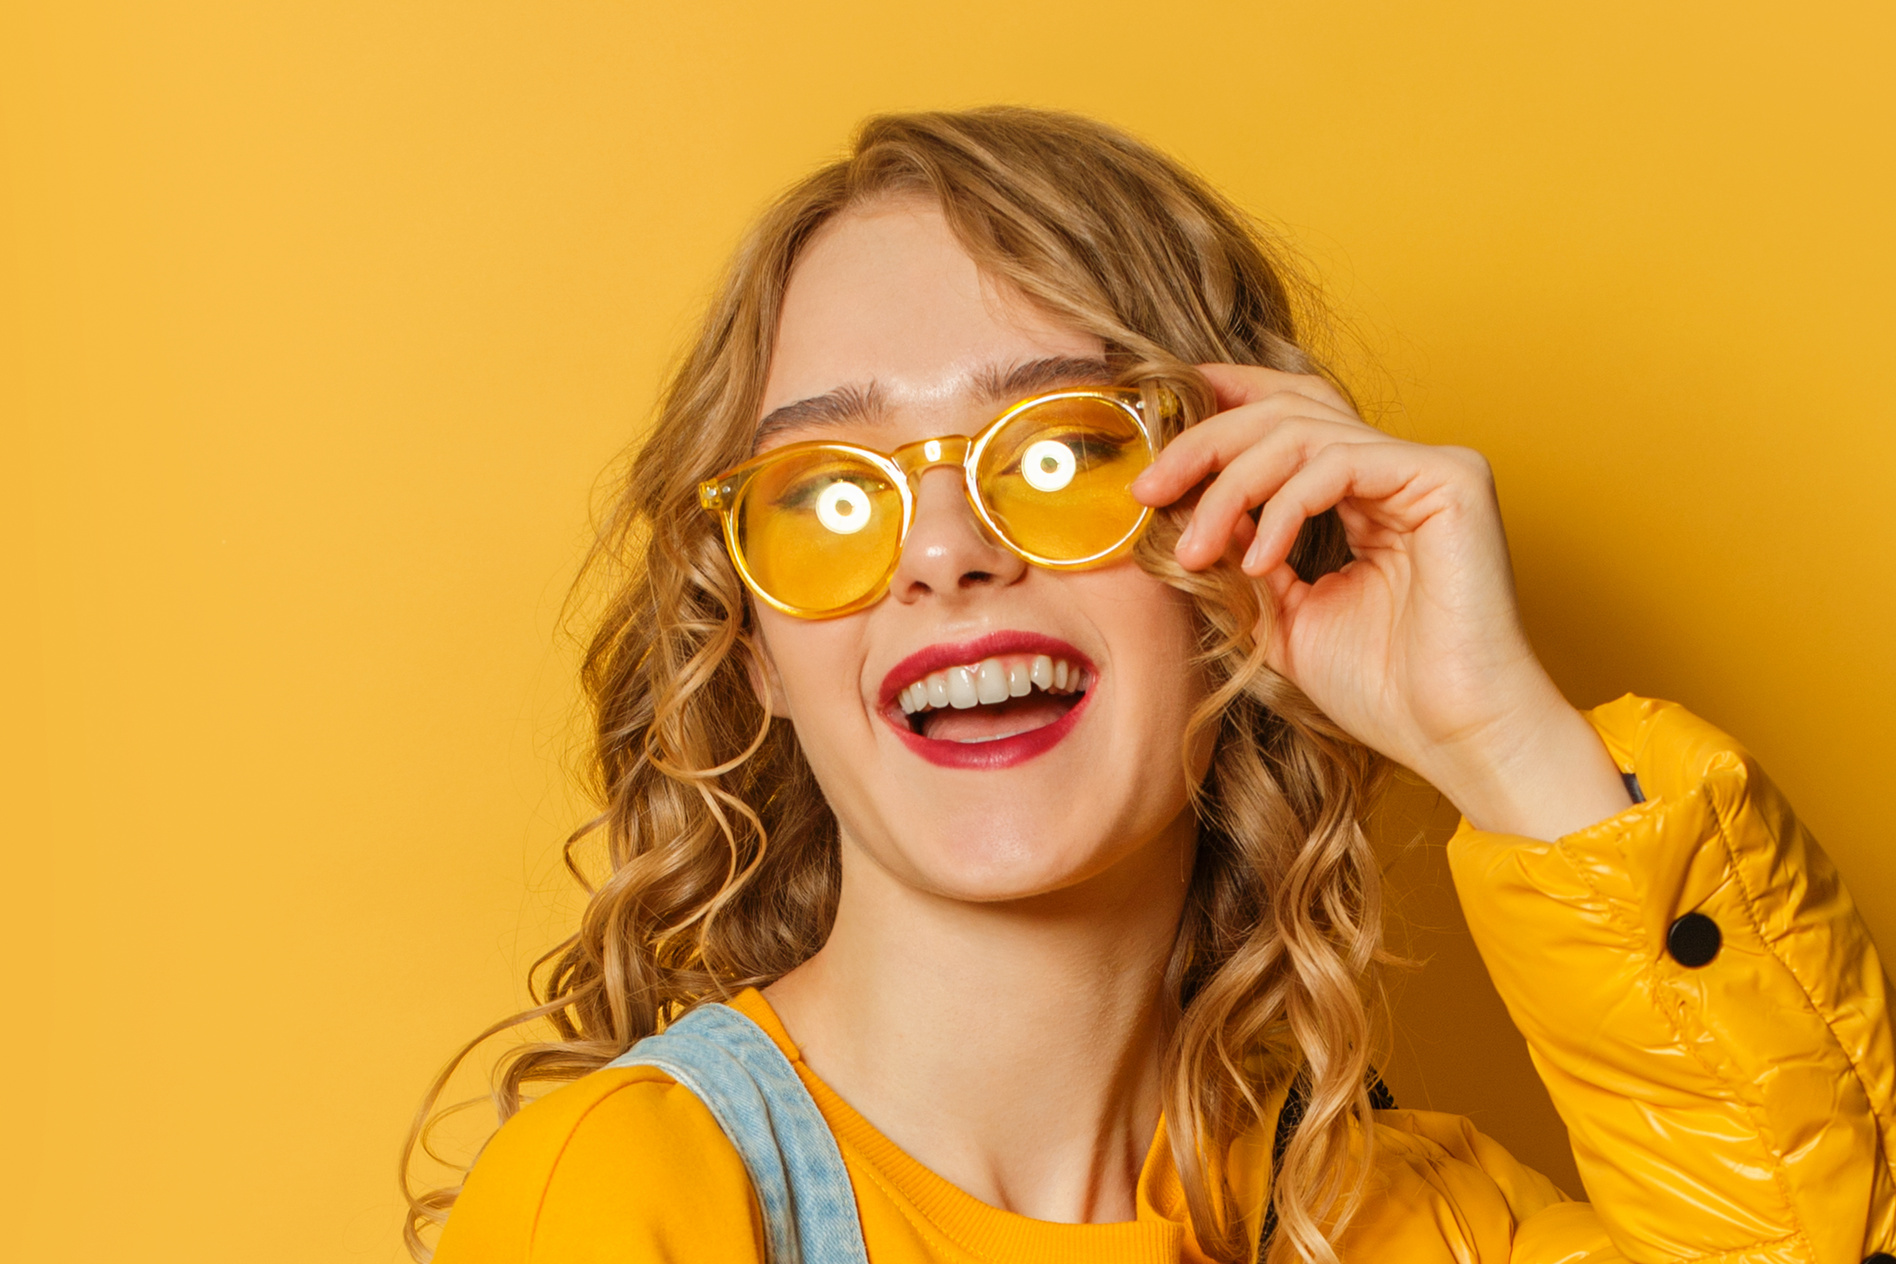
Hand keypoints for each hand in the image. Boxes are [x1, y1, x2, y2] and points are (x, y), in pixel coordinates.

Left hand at [1129, 364, 1631, 840]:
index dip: (1223, 399)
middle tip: (1148, 490)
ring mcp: (1428, 467)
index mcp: (1365, 490)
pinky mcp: (1451, 479)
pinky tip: (1260, 558)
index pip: (1289, 414)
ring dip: (1231, 487)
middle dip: (1204, 443)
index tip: (1153, 423)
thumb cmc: (1384, 690)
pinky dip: (1286, 506)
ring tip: (1195, 548)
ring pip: (1303, 432)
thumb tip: (1181, 509)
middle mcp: (1397, 468)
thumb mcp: (1283, 614)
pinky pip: (1341, 463)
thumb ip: (1243, 556)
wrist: (1454, 736)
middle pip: (1285, 411)